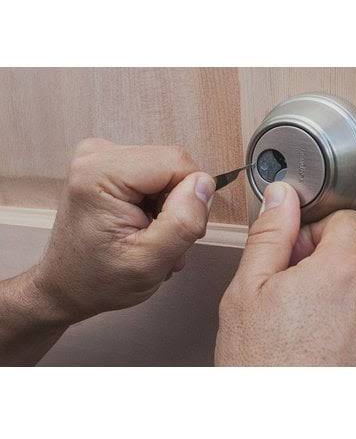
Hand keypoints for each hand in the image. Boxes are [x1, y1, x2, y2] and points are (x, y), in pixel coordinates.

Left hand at [32, 138, 215, 323]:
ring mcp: (101, 156)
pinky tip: (145, 225)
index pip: (177, 162)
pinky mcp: (108, 164)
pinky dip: (158, 202)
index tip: (175, 231)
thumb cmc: (99, 280)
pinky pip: (155, 174)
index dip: (190, 197)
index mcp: (100, 172)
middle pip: (172, 164)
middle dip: (179, 203)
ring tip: (152, 236)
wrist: (67, 285)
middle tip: (163, 239)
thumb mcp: (150, 263)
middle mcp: (97, 153)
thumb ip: (183, 222)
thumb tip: (205, 183)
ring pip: (167, 170)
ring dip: (169, 206)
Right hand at [215, 182, 355, 365]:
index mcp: (343, 273)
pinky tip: (320, 340)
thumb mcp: (249, 289)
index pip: (349, 220)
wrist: (277, 427)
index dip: (317, 229)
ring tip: (303, 319)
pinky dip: (353, 320)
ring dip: (340, 291)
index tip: (298, 249)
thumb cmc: (260, 366)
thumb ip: (270, 235)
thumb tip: (280, 198)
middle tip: (293, 287)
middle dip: (326, 260)